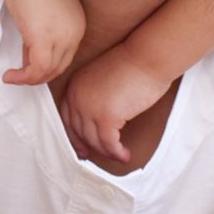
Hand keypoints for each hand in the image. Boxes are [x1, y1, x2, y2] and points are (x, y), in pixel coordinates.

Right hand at [0, 0, 84, 86]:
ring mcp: (61, 37)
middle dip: (38, 74)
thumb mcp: (42, 7)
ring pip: (48, 72)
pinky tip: (9, 75)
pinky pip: (35, 70)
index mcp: (78, 23)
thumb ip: (42, 29)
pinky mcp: (43, 40)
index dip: (46, 62)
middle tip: (19, 73)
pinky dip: (22, 78)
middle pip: (59, 67)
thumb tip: (30, 50)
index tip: (26, 60)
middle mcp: (75, 32)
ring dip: (28, 79)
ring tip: (12, 76)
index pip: (66, 55)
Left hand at [58, 48, 167, 166]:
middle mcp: (77, 98)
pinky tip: (125, 154)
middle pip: (78, 132)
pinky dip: (117, 152)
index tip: (83, 147)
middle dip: (90, 147)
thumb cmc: (132, 65)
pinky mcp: (106, 117)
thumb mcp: (102, 79)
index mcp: (75, 87)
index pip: (67, 118)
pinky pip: (109, 143)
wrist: (146, 57)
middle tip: (101, 155)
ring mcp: (89, 108)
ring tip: (119, 155)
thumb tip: (98, 120)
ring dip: (107, 152)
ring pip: (94, 140)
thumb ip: (94, 97)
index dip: (74, 136)